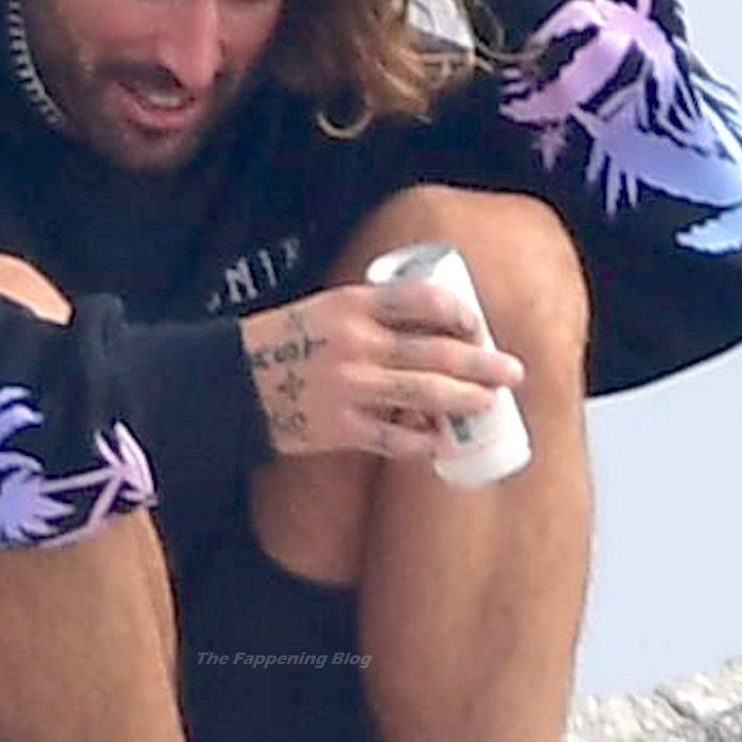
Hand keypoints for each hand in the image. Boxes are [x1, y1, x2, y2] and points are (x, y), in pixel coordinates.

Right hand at [240, 281, 523, 458]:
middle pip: (438, 351)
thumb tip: (429, 329)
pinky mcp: (341, 428)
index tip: (475, 326)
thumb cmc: (279, 343)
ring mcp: (351, 387)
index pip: (426, 300)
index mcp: (353, 304)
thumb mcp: (323, 310)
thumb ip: (370, 316)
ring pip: (427, 395)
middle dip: (483, 362)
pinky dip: (424, 441)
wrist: (230, 384)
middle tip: (512, 371)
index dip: (461, 314)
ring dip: (466, 399)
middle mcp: (357, 343)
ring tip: (488, 402)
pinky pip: (396, 438)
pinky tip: (442, 441)